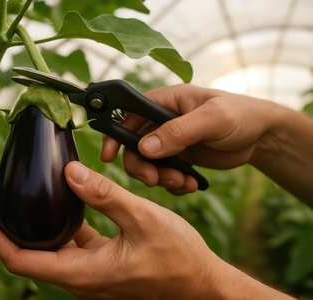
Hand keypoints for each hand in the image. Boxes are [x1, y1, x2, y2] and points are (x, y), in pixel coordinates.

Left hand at [0, 162, 291, 298]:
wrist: (201, 283)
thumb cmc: (177, 258)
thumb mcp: (141, 218)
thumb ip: (103, 195)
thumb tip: (70, 173)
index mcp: (82, 272)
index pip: (19, 259)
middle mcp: (80, 278)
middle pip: (28, 256)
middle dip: (7, 229)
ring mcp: (90, 275)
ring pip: (49, 251)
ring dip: (33, 228)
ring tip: (24, 199)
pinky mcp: (101, 267)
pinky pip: (71, 248)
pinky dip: (60, 229)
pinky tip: (64, 205)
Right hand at [102, 84, 276, 193]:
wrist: (261, 136)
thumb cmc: (240, 114)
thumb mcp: (212, 119)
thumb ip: (178, 131)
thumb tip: (145, 148)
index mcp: (164, 101)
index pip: (128, 114)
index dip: (115, 133)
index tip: (107, 155)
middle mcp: (162, 121)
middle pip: (133, 145)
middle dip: (140, 166)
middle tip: (154, 180)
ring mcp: (170, 141)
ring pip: (147, 164)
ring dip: (159, 177)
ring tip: (182, 182)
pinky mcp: (179, 158)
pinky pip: (164, 175)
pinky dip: (173, 183)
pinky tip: (190, 184)